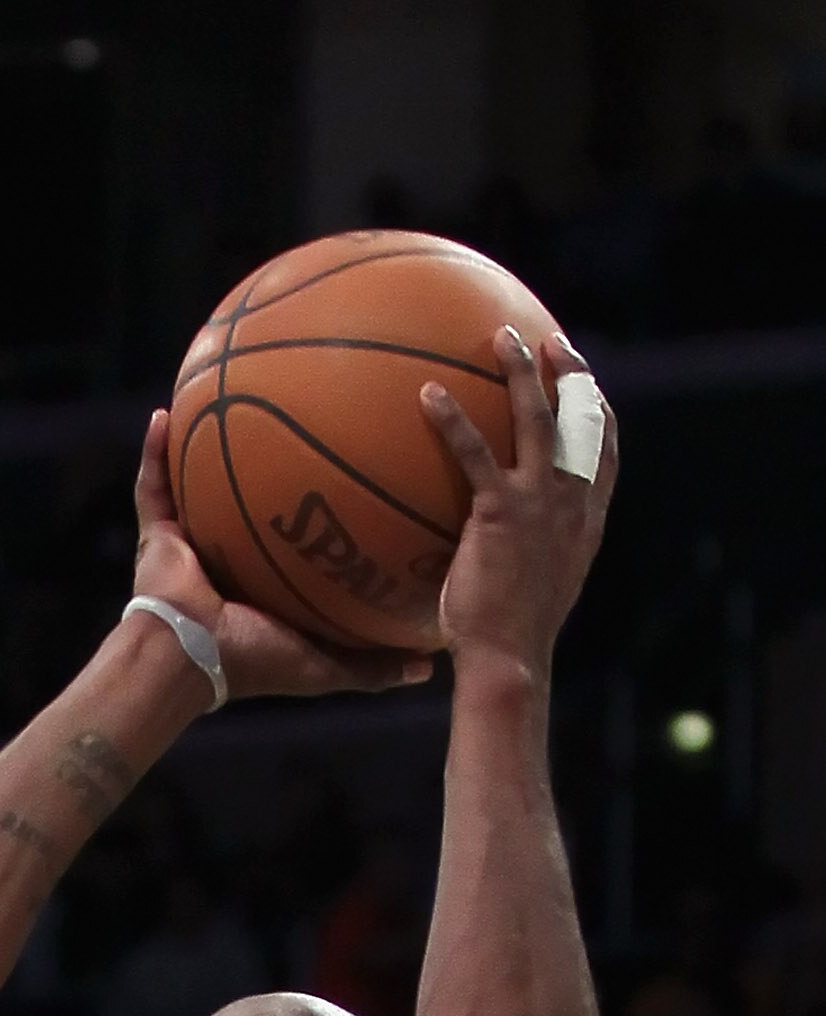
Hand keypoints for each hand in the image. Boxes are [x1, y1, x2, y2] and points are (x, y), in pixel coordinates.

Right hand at [131, 409, 432, 703]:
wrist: (189, 661)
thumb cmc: (256, 660)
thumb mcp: (328, 665)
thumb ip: (374, 664)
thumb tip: (429, 668)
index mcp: (266, 581)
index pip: (299, 534)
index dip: (322, 503)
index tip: (356, 464)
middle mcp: (229, 556)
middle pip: (252, 494)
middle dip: (269, 454)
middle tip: (300, 409)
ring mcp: (191, 542)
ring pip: (198, 481)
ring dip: (206, 441)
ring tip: (223, 390)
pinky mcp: (158, 536)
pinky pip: (152, 484)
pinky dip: (154, 452)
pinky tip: (164, 413)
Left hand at [420, 329, 617, 681]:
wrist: (509, 658)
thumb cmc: (512, 636)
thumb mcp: (537, 587)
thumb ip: (531, 554)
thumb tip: (500, 547)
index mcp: (586, 520)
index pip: (606, 451)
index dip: (599, 409)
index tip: (587, 381)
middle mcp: (571, 502)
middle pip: (579, 418)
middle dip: (568, 372)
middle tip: (549, 340)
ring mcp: (539, 504)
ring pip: (536, 418)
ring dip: (520, 372)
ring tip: (498, 338)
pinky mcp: (501, 513)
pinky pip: (474, 452)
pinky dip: (451, 418)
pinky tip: (428, 393)